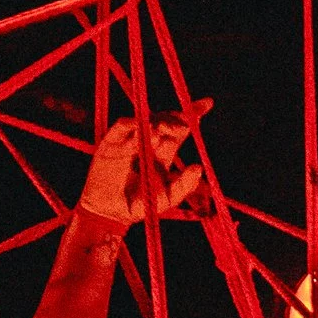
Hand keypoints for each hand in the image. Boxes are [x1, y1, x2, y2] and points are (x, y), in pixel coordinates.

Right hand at [77, 106, 209, 225]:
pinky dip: (131, 125)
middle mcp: (149, 141)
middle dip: (174, 118)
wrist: (110, 213)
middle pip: (165, 120)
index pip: (180, 128)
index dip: (192, 114)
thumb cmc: (139, 206)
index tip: (207, 104)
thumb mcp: (167, 199)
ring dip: (156, 122)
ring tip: (163, 129)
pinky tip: (142, 128)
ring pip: (145, 121)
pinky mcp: (112, 142)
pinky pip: (122, 127)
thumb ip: (183, 186)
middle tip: (181, 123)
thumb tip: (198, 168)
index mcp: (164, 152)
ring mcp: (130, 139)